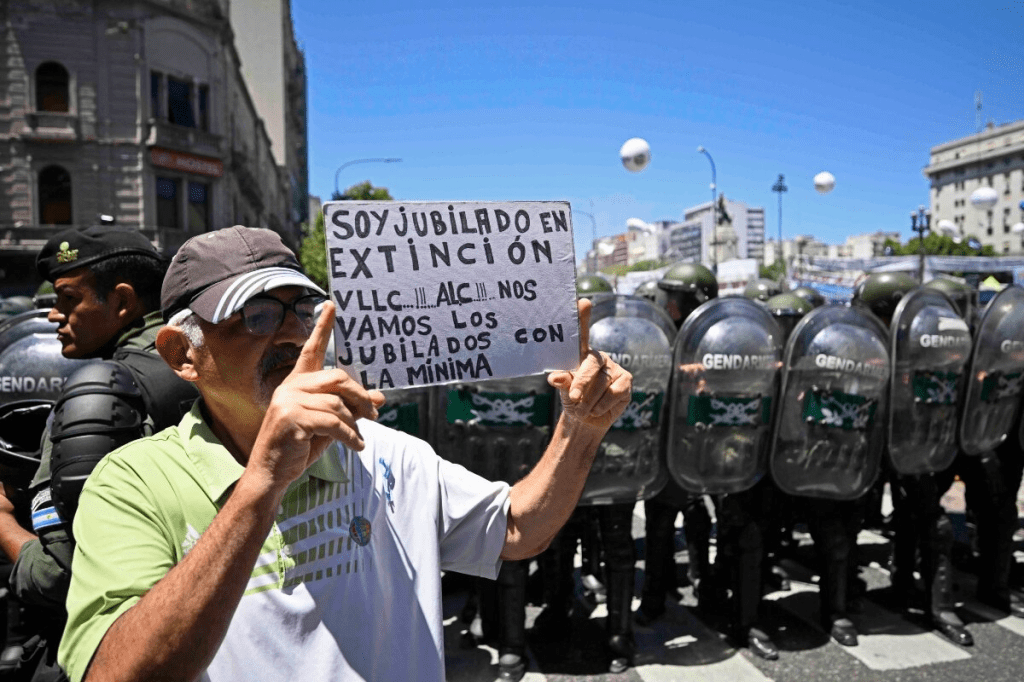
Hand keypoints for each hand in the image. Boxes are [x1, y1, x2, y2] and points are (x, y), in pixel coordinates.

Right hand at [250, 301, 385, 491]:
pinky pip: (333, 422)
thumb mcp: (329, 425)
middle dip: (360, 397)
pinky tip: (356, 446)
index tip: (331, 305)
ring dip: (355, 424)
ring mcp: (288, 401)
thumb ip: (350, 408)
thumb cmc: (299, 448)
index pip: (312, 350)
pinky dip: (350, 436)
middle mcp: (291, 387)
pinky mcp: (291, 418)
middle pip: (338, 378)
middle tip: (374, 414)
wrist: (272, 474)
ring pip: (338, 404)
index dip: (322, 327)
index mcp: (297, 383)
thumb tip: (379, 398)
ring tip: (358, 440)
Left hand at [547, 298, 631, 429]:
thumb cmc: (573, 400)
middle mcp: (599, 358)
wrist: (588, 421)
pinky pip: (614, 392)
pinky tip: (598, 409)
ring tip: (583, 410)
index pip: (582, 334)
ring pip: (601, 383)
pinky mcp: (626, 381)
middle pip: (591, 365)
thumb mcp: (564, 391)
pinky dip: (603, 405)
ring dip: (589, 401)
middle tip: (573, 398)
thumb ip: (562, 382)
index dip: (583, 318)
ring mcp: (614, 368)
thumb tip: (555, 378)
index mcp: (581, 355)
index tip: (582, 302)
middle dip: (581, 383)